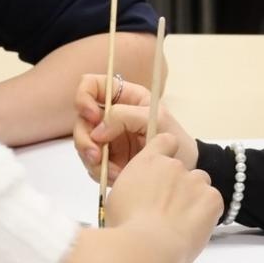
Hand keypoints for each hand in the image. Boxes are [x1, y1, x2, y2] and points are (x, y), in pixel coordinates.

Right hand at [74, 73, 197, 180]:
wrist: (182, 168)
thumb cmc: (174, 137)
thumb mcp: (156, 120)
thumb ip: (126, 117)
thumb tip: (97, 132)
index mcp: (123, 97)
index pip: (91, 85)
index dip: (84, 98)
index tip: (93, 117)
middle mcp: (110, 115)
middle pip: (81, 119)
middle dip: (84, 139)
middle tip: (96, 155)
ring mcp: (107, 137)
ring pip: (83, 144)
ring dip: (93, 160)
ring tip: (113, 172)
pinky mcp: (107, 158)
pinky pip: (91, 164)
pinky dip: (100, 172)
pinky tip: (118, 177)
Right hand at [102, 134, 221, 262]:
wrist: (145, 248)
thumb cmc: (124, 229)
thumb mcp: (116, 200)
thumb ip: (133, 189)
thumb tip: (138, 199)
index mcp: (148, 162)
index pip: (165, 141)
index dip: (169, 152)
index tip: (166, 169)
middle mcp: (173, 166)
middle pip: (184, 170)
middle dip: (179, 186)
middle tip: (168, 211)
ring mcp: (194, 180)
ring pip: (200, 185)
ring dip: (194, 199)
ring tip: (181, 222)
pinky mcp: (211, 198)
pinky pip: (213, 202)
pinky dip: (207, 214)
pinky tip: (192, 228)